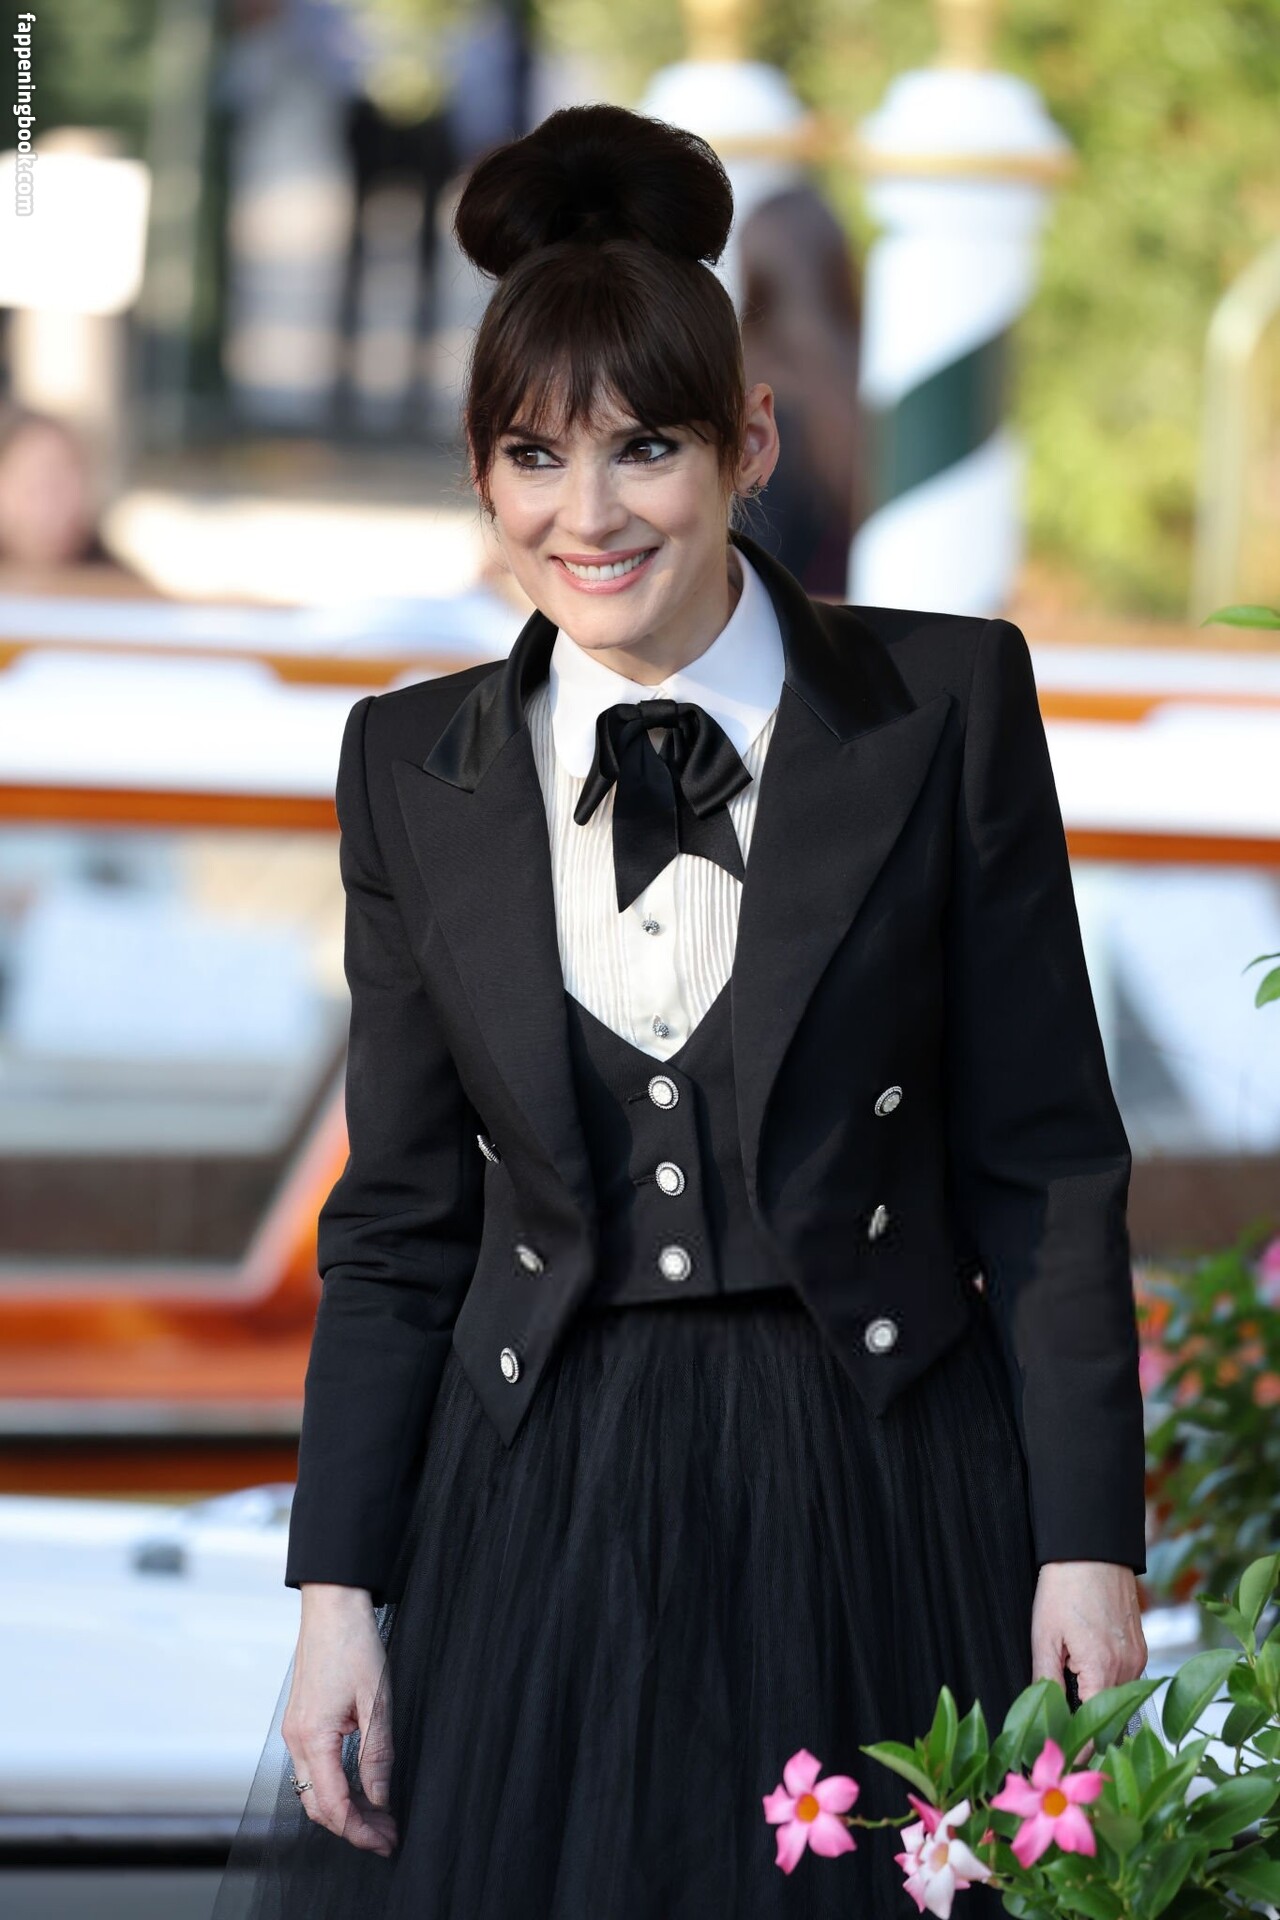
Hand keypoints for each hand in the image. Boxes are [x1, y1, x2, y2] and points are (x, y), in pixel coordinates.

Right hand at [282, 1584, 397, 1855]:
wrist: (332, 1606)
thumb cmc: (353, 1644)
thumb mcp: (376, 1700)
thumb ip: (377, 1754)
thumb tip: (380, 1798)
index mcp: (313, 1737)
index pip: (333, 1806)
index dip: (360, 1831)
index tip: (386, 1842)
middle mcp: (295, 1739)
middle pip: (317, 1806)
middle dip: (351, 1827)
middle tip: (386, 1834)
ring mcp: (294, 1731)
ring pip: (312, 1790)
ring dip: (342, 1809)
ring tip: (378, 1815)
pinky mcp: (299, 1722)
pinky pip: (311, 1768)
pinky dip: (333, 1786)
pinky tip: (358, 1786)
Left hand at [1031, 1561, 1147, 1759]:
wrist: (1091, 1550)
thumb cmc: (1064, 1588)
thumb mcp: (1045, 1636)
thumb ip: (1046, 1681)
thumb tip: (1044, 1716)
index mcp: (1103, 1669)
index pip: (1096, 1727)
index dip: (1081, 1747)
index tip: (1068, 1762)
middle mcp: (1128, 1668)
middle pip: (1111, 1716)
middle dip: (1090, 1728)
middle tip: (1064, 1737)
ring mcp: (1138, 1657)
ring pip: (1119, 1697)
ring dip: (1098, 1704)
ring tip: (1071, 1707)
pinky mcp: (1140, 1646)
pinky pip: (1125, 1677)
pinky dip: (1107, 1683)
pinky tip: (1086, 1676)